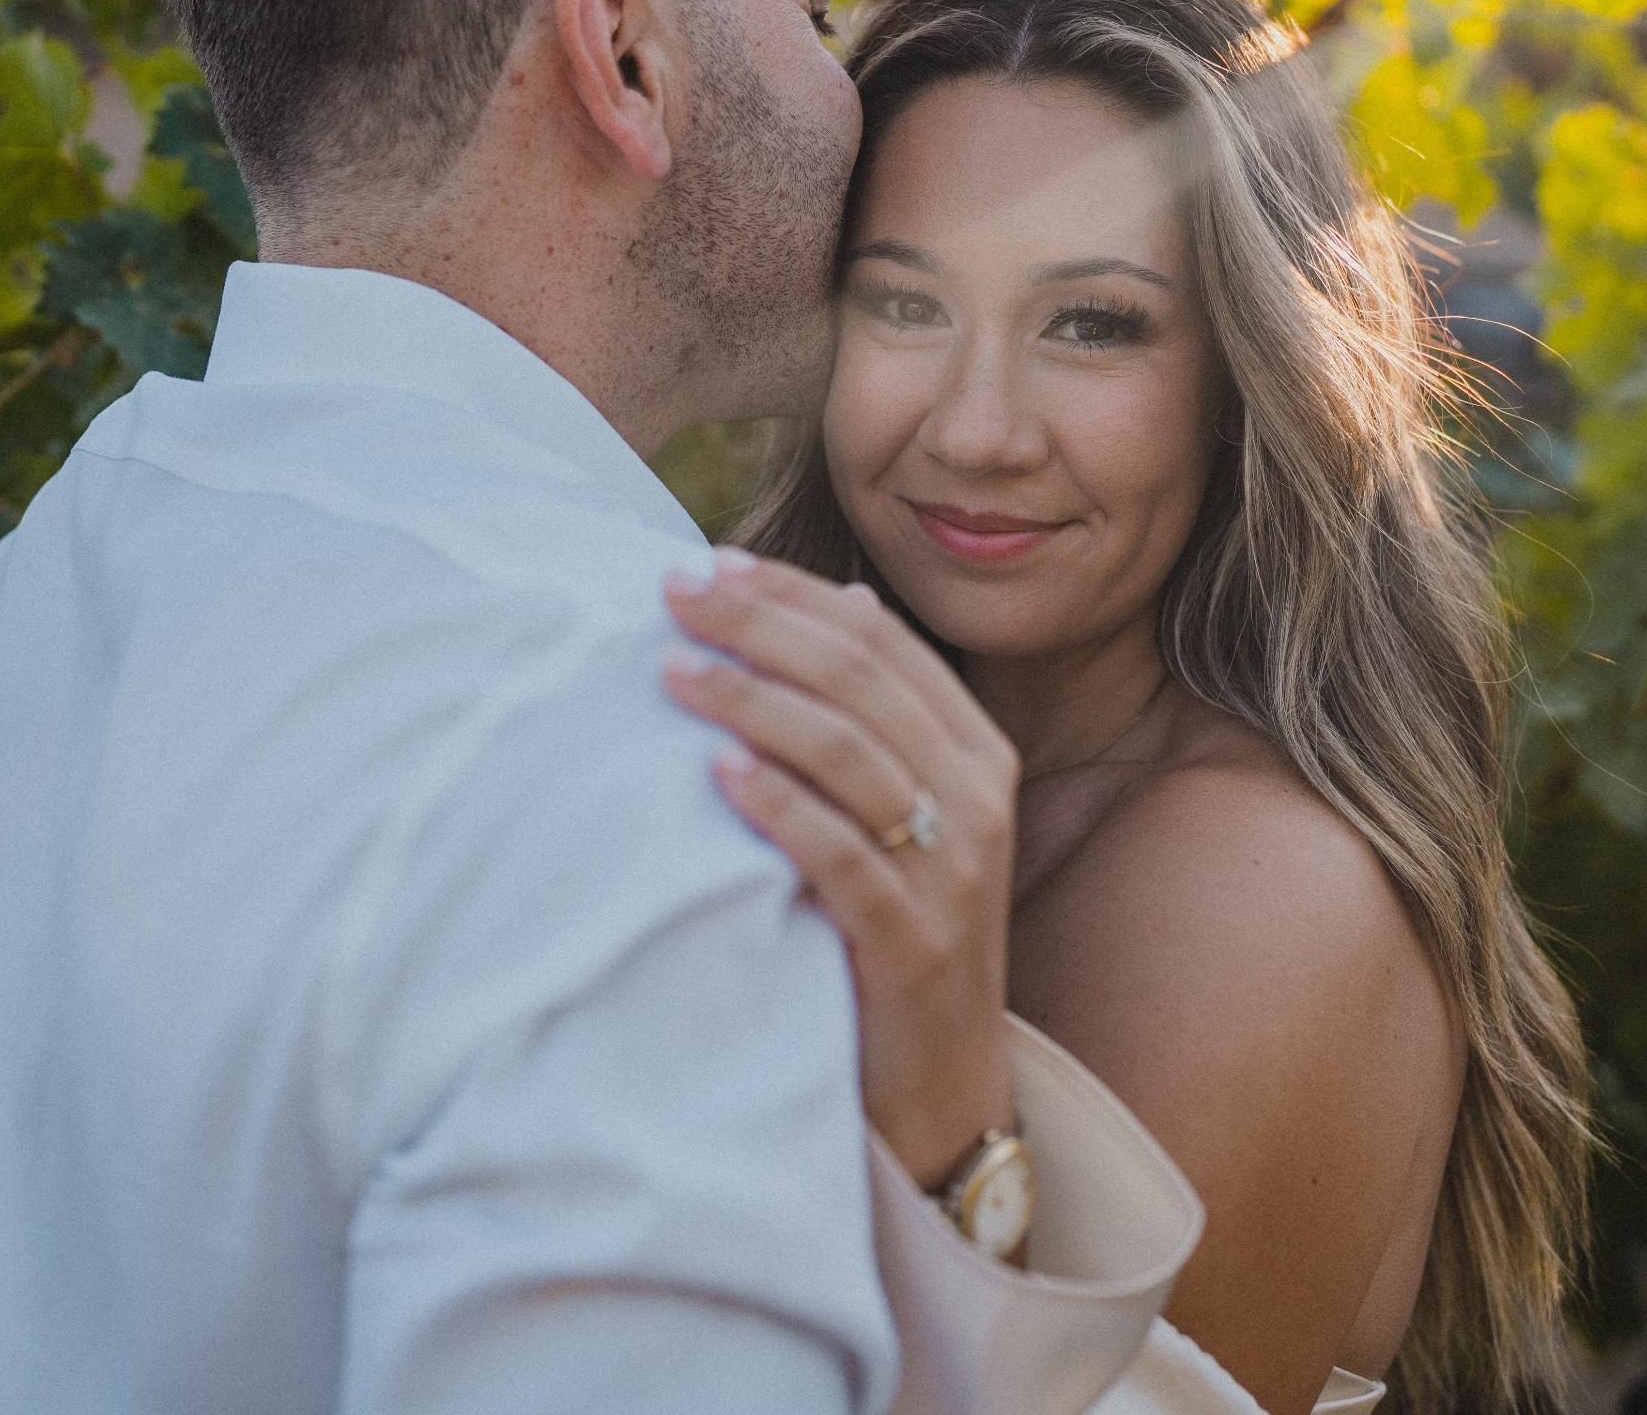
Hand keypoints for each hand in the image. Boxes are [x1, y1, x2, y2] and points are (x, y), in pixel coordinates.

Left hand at [664, 550, 1019, 1190]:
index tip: (710, 564)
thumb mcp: (906, 815)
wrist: (943, 1083)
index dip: (794, 594)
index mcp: (975, 751)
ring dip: (753, 701)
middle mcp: (977, 799)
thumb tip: (847, 603)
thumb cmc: (898, 930)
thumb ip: (879, 719)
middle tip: (671, 595)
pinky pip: (843, 857)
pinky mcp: (914, 942)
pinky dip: (779, 806)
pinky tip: (718, 771)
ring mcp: (952, 872)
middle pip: (861, 681)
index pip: (881, 643)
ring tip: (670, 671)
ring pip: (850, 754)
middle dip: (761, 626)